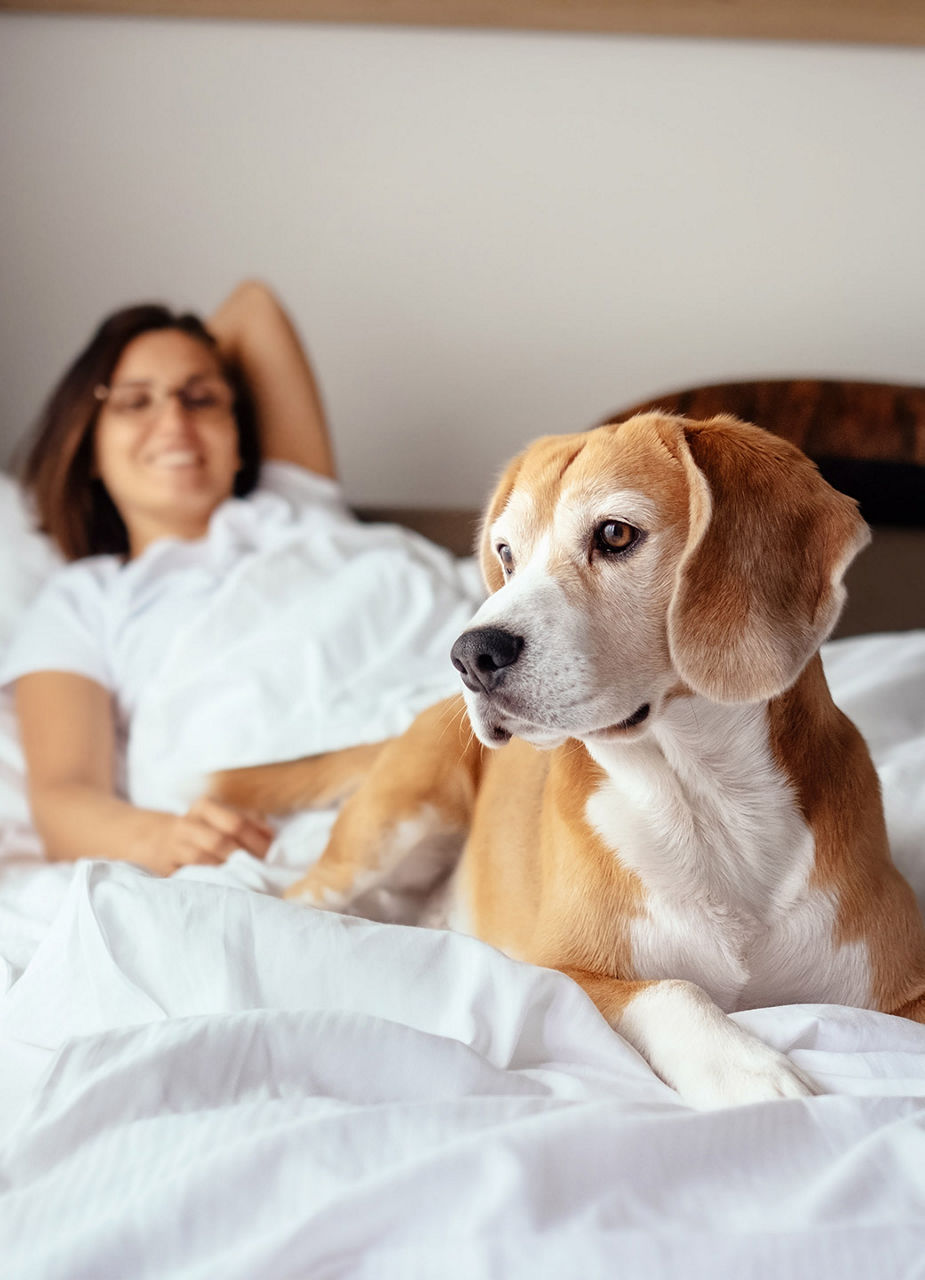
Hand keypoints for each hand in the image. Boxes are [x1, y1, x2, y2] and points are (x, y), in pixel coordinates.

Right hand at [142, 797, 274, 875]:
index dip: (257, 839)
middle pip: (221, 841)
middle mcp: (187, 824)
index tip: (272, 853)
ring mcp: (174, 846)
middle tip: (264, 869)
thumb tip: (272, 835)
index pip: (236, 822)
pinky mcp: (165, 868)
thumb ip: (249, 821)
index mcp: (204, 807)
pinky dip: (210, 881)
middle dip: (246, 857)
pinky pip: (190, 876)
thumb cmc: (201, 829)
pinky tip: (227, 886)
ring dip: (228, 870)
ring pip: (204, 859)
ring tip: (249, 879)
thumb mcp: (221, 817)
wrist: (156, 840)